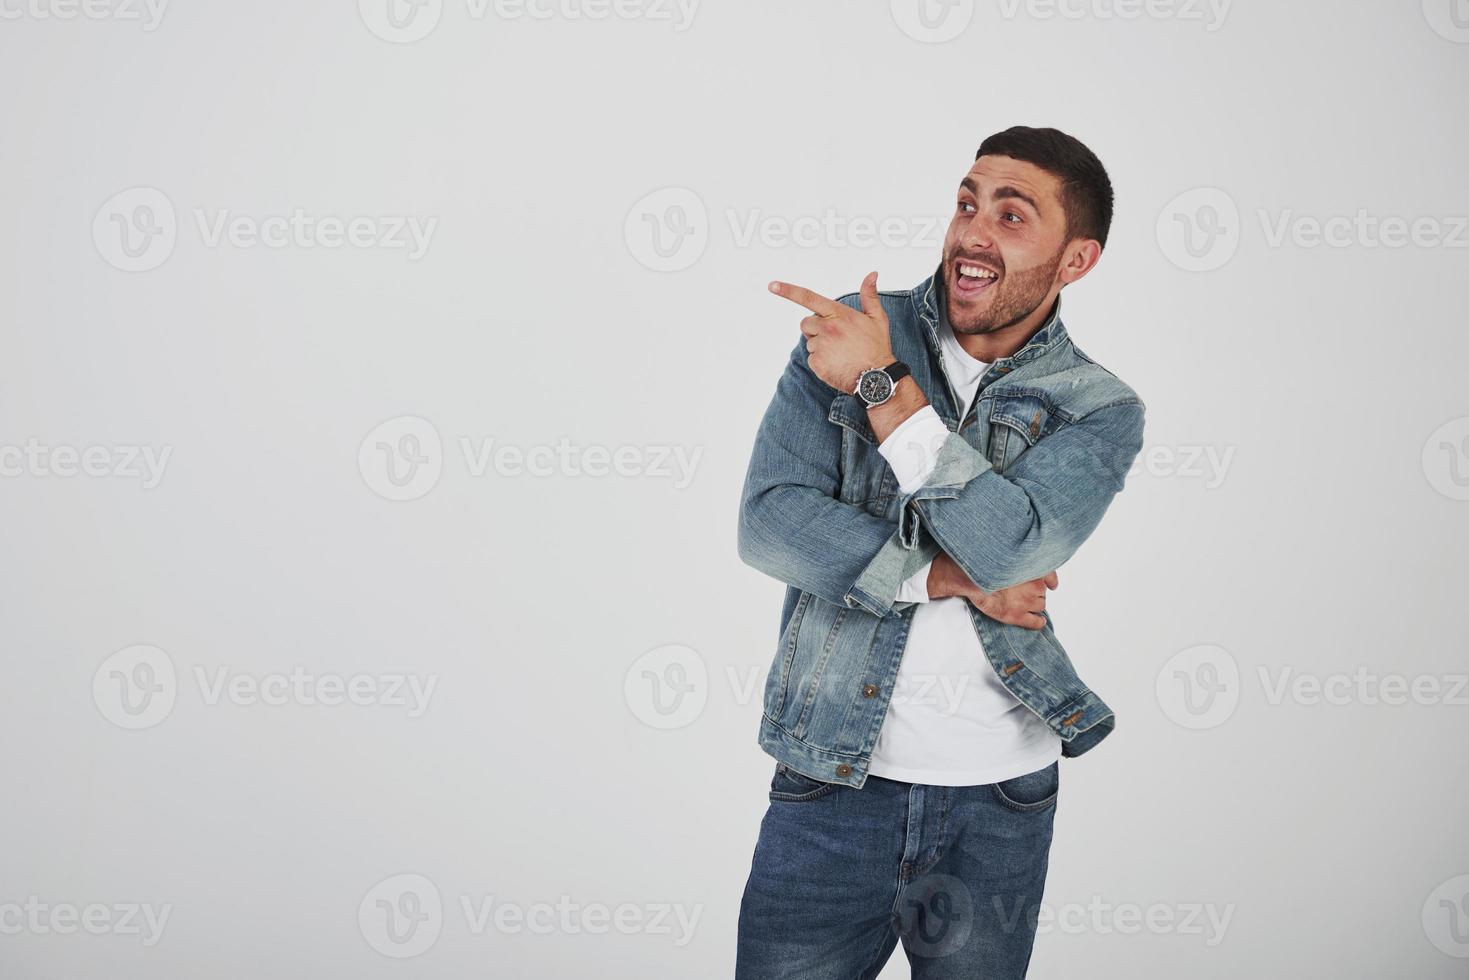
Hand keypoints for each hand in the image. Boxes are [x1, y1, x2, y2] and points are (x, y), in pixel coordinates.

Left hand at [769, 271, 894, 392]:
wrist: (877, 378)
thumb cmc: (877, 347)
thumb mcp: (877, 318)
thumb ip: (869, 295)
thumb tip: (872, 274)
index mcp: (839, 314)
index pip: (809, 298)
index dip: (788, 291)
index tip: (772, 285)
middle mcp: (828, 328)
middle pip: (806, 323)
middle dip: (815, 329)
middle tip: (835, 338)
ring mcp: (821, 346)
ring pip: (810, 342)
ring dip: (820, 347)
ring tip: (840, 353)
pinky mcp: (817, 363)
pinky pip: (811, 359)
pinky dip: (821, 362)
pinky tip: (836, 364)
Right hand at [928, 553, 1057, 630]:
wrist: (969, 578)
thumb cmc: (983, 564)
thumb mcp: (1005, 553)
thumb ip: (1019, 557)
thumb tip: (1024, 558)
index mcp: (1033, 568)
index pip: (1050, 575)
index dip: (1050, 581)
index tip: (1051, 584)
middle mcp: (1035, 585)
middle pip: (1043, 591)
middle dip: (1035, 591)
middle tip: (1022, 590)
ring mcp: (1027, 602)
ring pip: (1041, 605)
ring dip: (1035, 604)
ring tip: (1024, 602)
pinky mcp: (1018, 616)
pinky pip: (1036, 622)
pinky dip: (1038, 622)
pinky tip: (1037, 620)